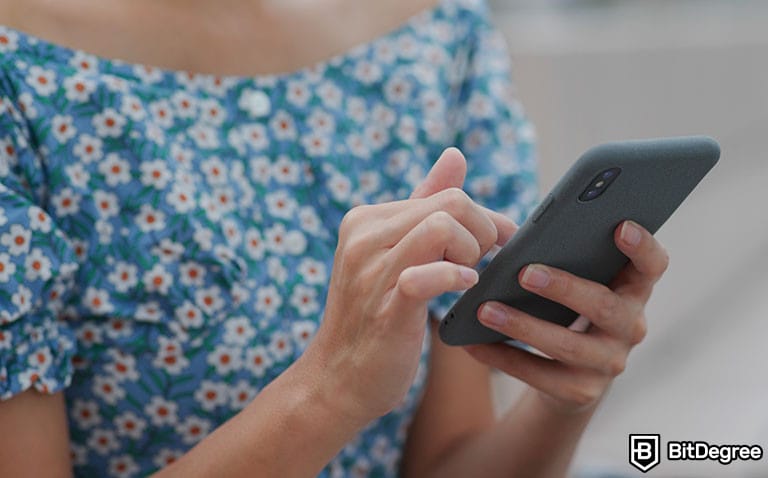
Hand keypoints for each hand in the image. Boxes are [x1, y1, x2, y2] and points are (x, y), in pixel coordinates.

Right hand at [302, 148, 517, 422]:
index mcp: (366, 219)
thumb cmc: (375, 314)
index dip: (483, 218)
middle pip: (451, 205)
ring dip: (471, 254)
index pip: (445, 194)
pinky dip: (456, 278)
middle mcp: (363, 237)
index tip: (498, 242)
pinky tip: (462, 289)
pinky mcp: (385, 308)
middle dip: (483, 233)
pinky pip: (428, 275)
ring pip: (443, 228)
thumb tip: (454, 155)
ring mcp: (370, 272)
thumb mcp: (396, 252)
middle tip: (481, 263)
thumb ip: (425, 204)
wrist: (338, 378)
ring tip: (466, 276)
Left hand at [465, 221, 668, 413]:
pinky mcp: (581, 391)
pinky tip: (474, 342)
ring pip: (567, 344)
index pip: (653, 266)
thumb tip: (516, 242)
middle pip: (603, 305)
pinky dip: (502, 357)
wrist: (570, 375)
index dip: (642, 246)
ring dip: (523, 326)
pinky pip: (538, 374)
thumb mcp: (575, 284)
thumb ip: (563, 259)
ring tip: (485, 310)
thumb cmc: (567, 309)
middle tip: (524, 272)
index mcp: (632, 290)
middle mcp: (630, 326)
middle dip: (564, 287)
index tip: (621, 225)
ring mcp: (609, 362)